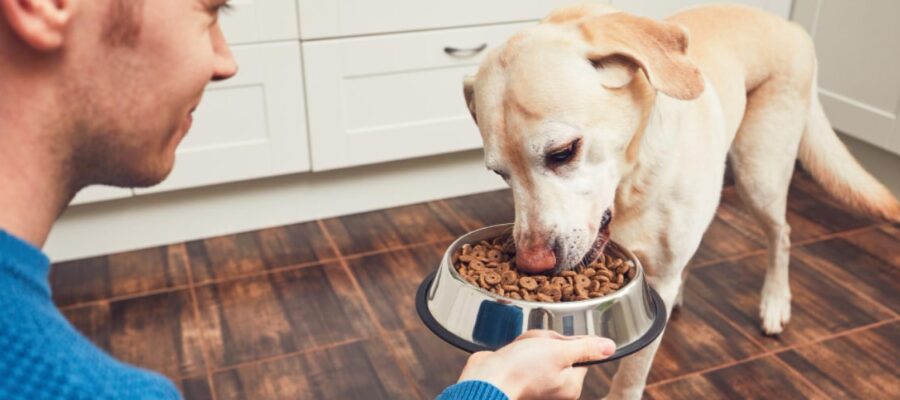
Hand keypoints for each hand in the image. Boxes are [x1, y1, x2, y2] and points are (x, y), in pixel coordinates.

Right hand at [457, 330, 615, 399]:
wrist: (486, 379)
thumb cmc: (521, 368)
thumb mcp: (559, 352)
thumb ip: (587, 348)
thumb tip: (610, 347)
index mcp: (571, 384)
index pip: (581, 353)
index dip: (567, 342)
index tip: (555, 345)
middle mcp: (556, 385)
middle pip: (560, 348)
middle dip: (546, 340)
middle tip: (535, 348)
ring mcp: (538, 380)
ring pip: (541, 347)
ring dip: (530, 341)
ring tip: (520, 350)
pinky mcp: (521, 372)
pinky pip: (525, 351)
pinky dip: (518, 348)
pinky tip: (512, 352)